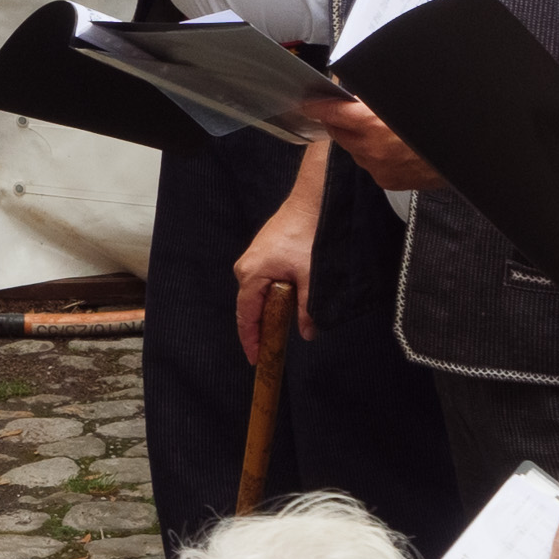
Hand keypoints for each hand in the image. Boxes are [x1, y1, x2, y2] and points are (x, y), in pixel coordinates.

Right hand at [234, 192, 319, 358]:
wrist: (312, 200)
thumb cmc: (308, 232)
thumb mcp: (311, 277)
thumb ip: (307, 308)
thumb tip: (306, 332)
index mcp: (251, 274)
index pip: (245, 316)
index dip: (250, 340)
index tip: (255, 358)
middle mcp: (246, 267)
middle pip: (249, 306)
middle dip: (261, 327)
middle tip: (274, 347)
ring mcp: (253, 259)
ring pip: (258, 294)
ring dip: (271, 309)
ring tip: (285, 324)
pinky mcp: (264, 253)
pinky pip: (264, 281)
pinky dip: (274, 295)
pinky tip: (290, 299)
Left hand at [304, 95, 440, 193]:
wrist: (463, 154)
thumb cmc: (436, 126)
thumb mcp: (404, 102)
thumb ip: (376, 100)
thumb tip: (358, 96)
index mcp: (373, 124)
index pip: (333, 113)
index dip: (319, 106)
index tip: (310, 103)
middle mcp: (371, 149)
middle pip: (339, 132)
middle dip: (341, 121)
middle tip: (350, 111)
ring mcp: (378, 167)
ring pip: (354, 149)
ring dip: (359, 138)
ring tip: (380, 129)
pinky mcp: (386, 180)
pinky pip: (370, 163)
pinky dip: (374, 154)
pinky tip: (392, 146)